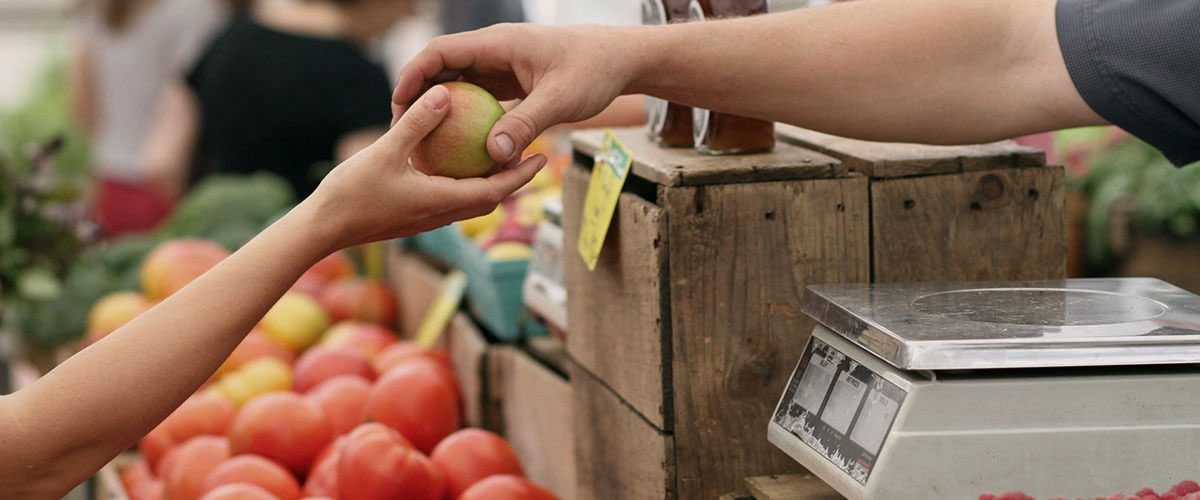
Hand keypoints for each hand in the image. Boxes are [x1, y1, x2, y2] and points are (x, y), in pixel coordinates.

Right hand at [306, 84, 546, 250]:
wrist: (322, 229)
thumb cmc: (351, 193)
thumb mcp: (385, 151)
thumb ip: (416, 123)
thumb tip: (445, 94)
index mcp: (441, 202)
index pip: (494, 191)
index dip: (521, 175)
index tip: (542, 157)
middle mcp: (439, 215)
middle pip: (488, 199)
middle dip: (512, 179)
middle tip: (530, 154)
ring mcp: (425, 219)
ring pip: (468, 202)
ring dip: (488, 183)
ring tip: (498, 156)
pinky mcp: (412, 217)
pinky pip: (448, 199)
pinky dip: (462, 183)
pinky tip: (453, 163)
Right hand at [392, 23, 644, 163]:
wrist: (622, 59)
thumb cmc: (594, 71)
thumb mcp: (560, 100)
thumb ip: (526, 124)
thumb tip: (493, 155)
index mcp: (499, 43)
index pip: (441, 52)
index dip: (414, 75)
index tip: (399, 105)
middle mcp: (495, 51)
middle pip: (443, 68)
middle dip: (419, 95)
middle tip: (402, 129)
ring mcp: (503, 65)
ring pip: (460, 83)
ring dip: (441, 108)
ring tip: (423, 141)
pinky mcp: (512, 81)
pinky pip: (479, 98)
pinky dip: (466, 117)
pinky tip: (460, 147)